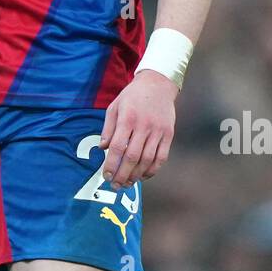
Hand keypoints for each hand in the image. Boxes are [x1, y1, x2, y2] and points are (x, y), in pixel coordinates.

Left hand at [100, 70, 177, 189]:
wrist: (158, 84)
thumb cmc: (132, 96)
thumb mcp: (115, 107)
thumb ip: (108, 128)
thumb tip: (103, 148)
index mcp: (127, 118)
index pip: (118, 147)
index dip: (111, 165)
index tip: (105, 176)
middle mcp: (144, 126)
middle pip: (132, 157)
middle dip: (122, 175)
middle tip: (115, 186)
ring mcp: (158, 131)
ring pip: (147, 160)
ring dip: (136, 175)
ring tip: (127, 183)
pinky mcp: (169, 134)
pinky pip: (161, 157)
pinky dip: (152, 170)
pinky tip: (143, 176)